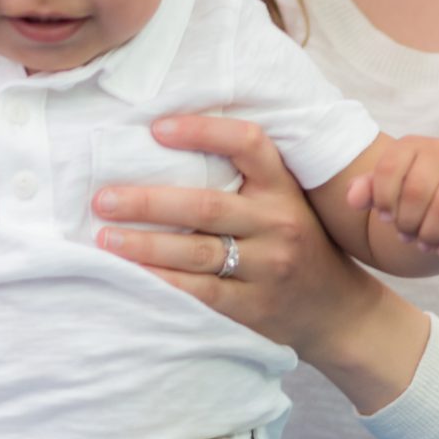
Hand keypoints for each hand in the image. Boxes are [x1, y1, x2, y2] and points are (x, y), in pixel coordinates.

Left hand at [90, 115, 381, 362]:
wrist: (335, 310)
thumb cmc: (295, 243)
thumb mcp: (285, 200)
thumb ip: (244, 177)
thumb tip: (164, 143)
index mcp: (283, 188)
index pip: (248, 144)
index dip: (203, 131)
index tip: (156, 128)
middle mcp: (279, 224)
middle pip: (206, 206)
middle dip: (148, 202)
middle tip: (103, 199)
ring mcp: (267, 268)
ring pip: (197, 253)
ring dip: (144, 246)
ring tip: (105, 239)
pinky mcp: (253, 307)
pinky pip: (200, 294)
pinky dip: (162, 284)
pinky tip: (132, 276)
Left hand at [348, 135, 438, 256]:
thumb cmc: (407, 189)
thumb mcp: (383, 186)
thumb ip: (365, 190)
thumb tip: (353, 198)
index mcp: (411, 146)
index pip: (389, 168)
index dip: (383, 199)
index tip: (385, 217)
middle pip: (417, 191)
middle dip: (407, 222)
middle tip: (404, 236)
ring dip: (429, 233)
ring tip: (421, 244)